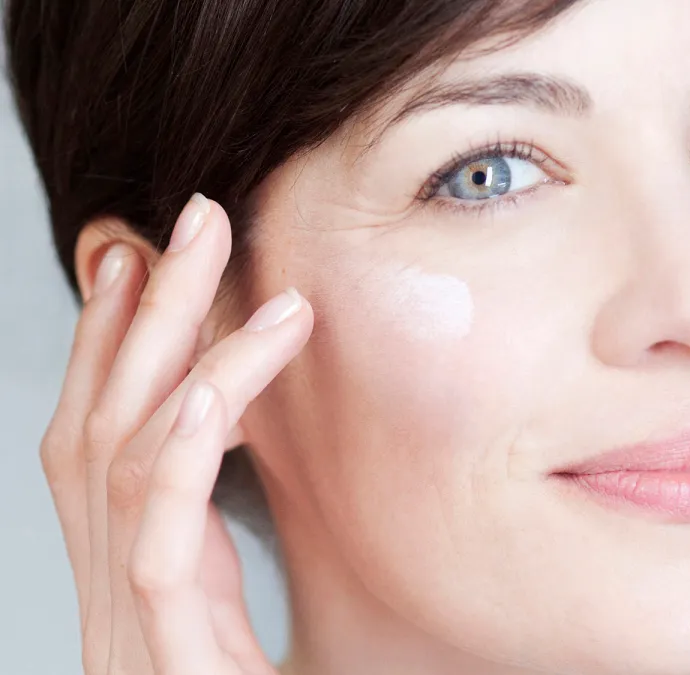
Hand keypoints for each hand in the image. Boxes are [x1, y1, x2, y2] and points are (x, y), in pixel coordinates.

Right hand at [40, 194, 312, 672]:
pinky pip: (154, 541)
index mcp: (143, 587)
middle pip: (102, 428)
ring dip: (166, 353)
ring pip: (118, 462)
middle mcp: (117, 598)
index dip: (118, 350)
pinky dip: (178, 454)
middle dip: (136, 319)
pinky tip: (217, 387)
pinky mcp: (161, 659)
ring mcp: (127, 629)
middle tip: (180, 222)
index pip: (112, 445)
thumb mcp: (262, 634)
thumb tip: (280, 471)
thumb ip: (254, 561)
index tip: (144, 262)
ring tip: (216, 263)